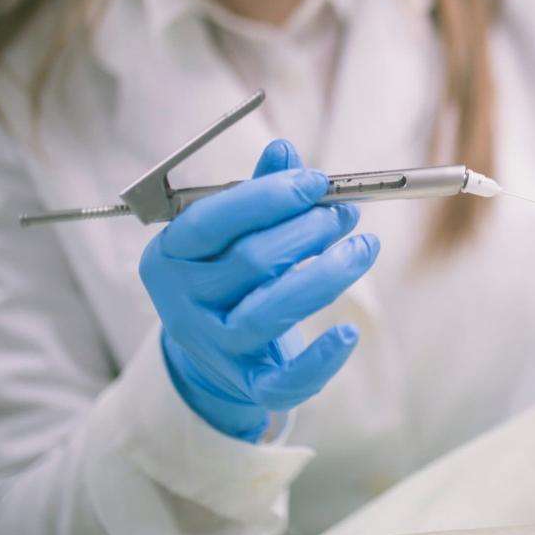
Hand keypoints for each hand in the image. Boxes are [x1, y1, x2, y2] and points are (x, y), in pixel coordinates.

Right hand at [139, 140, 378, 440]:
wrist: (212, 352)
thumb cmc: (230, 274)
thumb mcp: (232, 231)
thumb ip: (258, 194)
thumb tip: (283, 150)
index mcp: (170, 254)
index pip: (211, 221)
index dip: (268, 197)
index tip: (317, 181)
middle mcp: (182, 303)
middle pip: (250, 262)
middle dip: (308, 231)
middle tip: (346, 214)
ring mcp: (214, 347)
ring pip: (269, 313)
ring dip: (327, 275)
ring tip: (364, 248)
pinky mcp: (247, 384)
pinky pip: (284, 380)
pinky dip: (321, 358)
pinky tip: (350, 331)